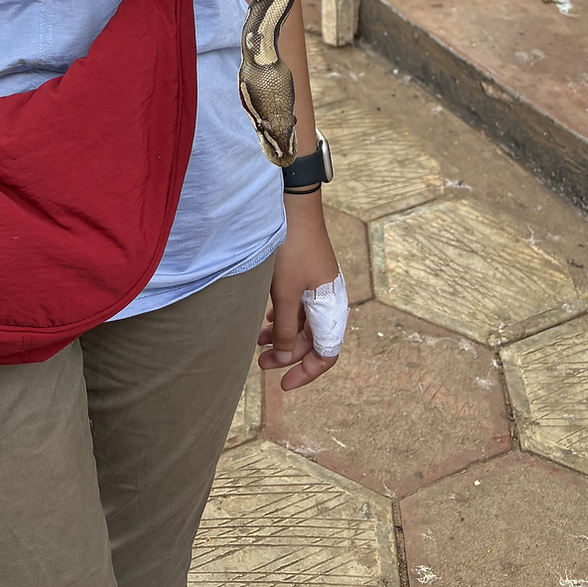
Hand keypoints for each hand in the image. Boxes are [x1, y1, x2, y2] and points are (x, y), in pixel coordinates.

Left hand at [259, 193, 341, 390]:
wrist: (292, 203)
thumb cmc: (291, 247)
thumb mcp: (285, 292)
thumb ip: (287, 329)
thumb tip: (286, 358)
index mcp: (331, 306)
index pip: (327, 353)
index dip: (307, 372)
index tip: (284, 384)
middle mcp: (328, 298)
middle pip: (312, 340)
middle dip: (287, 355)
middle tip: (261, 364)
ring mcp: (316, 285)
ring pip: (302, 323)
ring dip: (282, 336)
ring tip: (257, 344)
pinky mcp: (304, 273)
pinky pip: (296, 306)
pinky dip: (281, 317)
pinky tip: (264, 320)